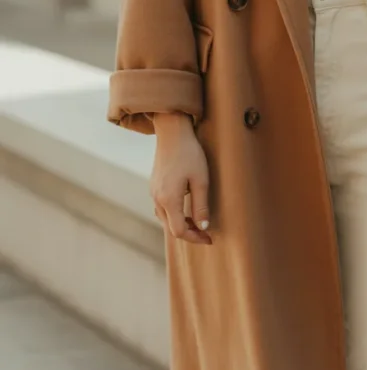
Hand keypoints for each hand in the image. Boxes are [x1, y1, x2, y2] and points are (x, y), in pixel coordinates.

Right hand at [150, 113, 212, 244]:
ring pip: (165, 218)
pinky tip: (186, 209)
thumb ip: (201, 206)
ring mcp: (153, 192)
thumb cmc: (190, 153)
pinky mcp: (154, 185)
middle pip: (170, 227)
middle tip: (206, 233)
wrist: (172, 131)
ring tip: (198, 222)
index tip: (209, 238)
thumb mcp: (201, 180)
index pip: (179, 231)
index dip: (195, 238)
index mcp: (168, 200)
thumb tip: (203, 227)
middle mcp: (157, 199)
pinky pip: (162, 208)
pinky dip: (174, 214)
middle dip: (188, 233)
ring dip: (181, 224)